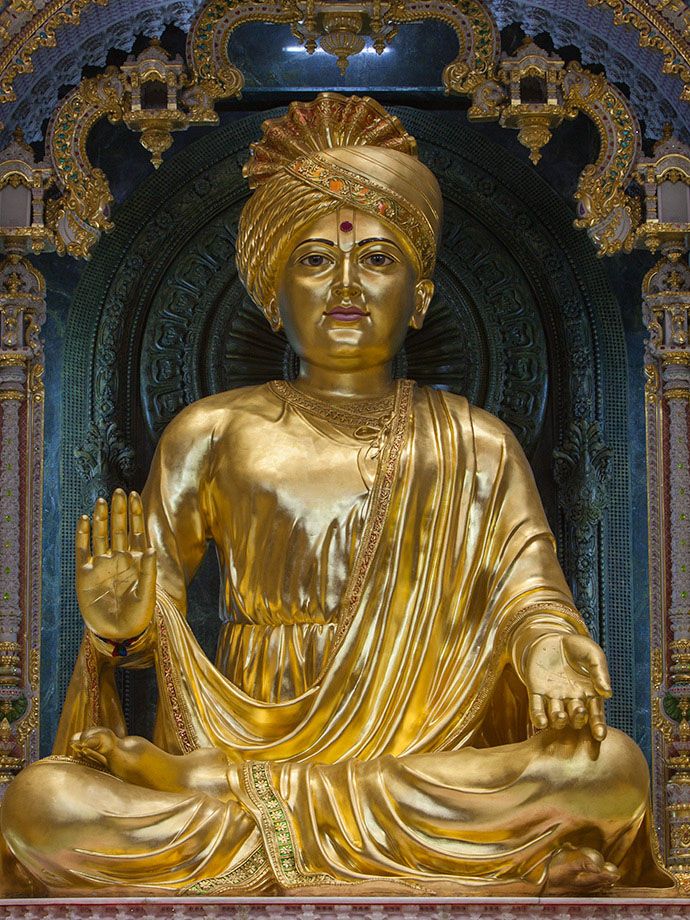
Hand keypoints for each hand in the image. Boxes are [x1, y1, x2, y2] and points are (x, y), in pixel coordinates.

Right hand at [75, 489, 155, 640]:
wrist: (118, 634)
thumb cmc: (139, 615)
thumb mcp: (147, 593)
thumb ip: (149, 571)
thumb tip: (151, 548)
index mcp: (137, 561)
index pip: (136, 531)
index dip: (135, 513)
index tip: (134, 494)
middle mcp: (119, 559)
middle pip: (119, 529)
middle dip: (118, 511)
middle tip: (117, 492)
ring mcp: (102, 566)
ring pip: (101, 536)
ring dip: (101, 519)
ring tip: (101, 501)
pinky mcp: (86, 575)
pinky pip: (83, 551)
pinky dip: (83, 535)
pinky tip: (84, 520)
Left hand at [523, 633, 611, 739]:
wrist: (552, 638)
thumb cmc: (577, 647)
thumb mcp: (593, 655)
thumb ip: (600, 672)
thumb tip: (608, 693)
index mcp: (589, 693)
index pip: (595, 713)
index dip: (598, 725)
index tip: (600, 735)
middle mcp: (572, 700)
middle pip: (576, 716)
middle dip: (578, 717)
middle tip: (579, 711)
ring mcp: (554, 697)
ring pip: (556, 716)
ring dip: (558, 719)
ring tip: (561, 716)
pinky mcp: (536, 692)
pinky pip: (536, 708)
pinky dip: (538, 716)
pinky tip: (541, 722)